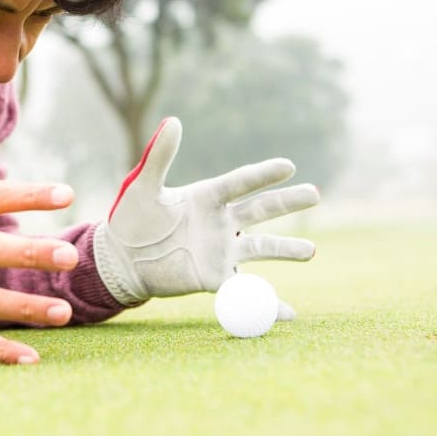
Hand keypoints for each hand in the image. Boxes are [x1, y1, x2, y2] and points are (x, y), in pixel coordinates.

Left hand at [93, 117, 319, 311]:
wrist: (122, 259)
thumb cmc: (131, 218)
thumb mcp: (143, 185)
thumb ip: (159, 155)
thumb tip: (173, 121)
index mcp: (206, 196)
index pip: (240, 182)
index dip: (263, 174)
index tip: (288, 165)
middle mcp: (221, 221)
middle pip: (260, 210)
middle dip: (287, 202)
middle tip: (315, 194)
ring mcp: (221, 250)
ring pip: (261, 248)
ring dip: (286, 249)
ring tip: (310, 250)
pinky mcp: (215, 278)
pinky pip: (245, 290)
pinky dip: (268, 304)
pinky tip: (288, 313)